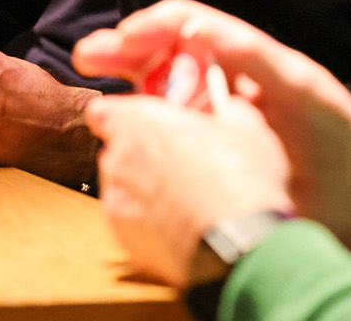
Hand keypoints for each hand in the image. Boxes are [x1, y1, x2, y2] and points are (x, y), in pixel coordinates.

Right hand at [75, 0, 350, 264]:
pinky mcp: (211, 171)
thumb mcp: (302, 87)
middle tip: (86, 60)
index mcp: (244, 62)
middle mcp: (224, 91)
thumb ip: (253, 56)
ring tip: (98, 104)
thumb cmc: (344, 140)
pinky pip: (166, 152)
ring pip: (156, 104)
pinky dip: (140, 144)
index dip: (148, 26)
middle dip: (121, 53)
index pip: (185, 26)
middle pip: (160, 60)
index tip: (119, 41)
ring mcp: (215, 131)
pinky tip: (123, 149)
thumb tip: (198, 25)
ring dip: (124, 97)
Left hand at [87, 91, 292, 288]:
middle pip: (119, 150)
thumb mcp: (246, 127)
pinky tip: (185, 223)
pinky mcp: (126, 239)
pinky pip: (133, 221)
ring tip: (188, 197)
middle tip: (183, 158)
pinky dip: (151, 221)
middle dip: (145, 153)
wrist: (239, 242)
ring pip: (125, 187)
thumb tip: (230, 107)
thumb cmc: (238, 177)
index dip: (125, 117)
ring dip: (147, 188)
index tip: (149, 122)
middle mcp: (117, 160)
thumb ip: (227, 110)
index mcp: (139, 122)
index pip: (103, 111)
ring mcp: (117, 203)